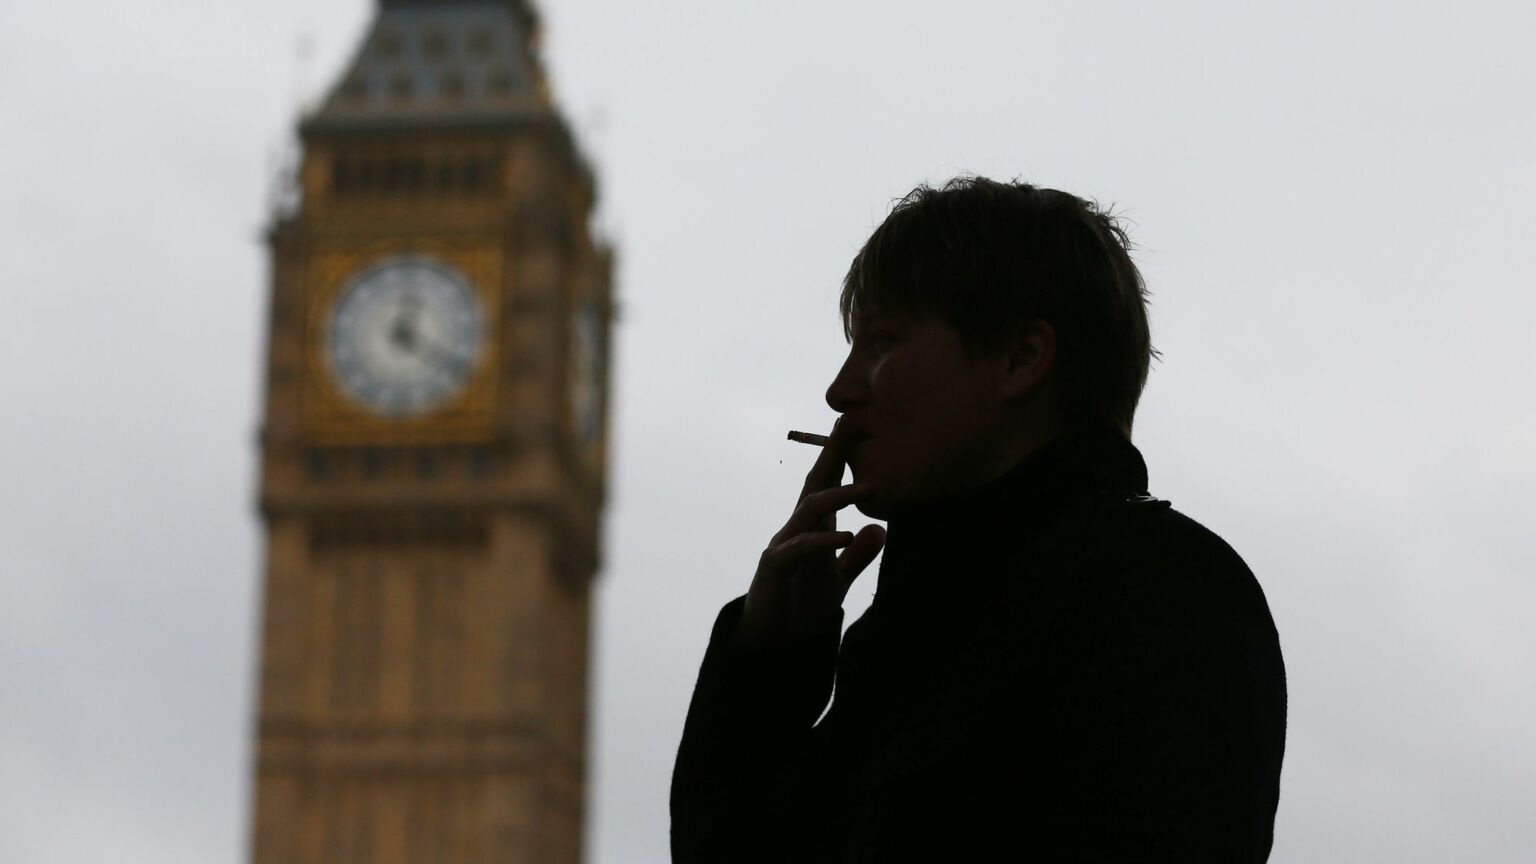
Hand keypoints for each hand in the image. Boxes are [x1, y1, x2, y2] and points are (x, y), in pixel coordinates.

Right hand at [737, 418, 886, 651]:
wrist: (771, 645)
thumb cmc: (800, 610)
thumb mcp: (837, 581)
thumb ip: (855, 557)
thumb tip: (879, 532)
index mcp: (812, 530)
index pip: (826, 486)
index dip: (840, 457)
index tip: (855, 427)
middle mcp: (795, 530)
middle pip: (815, 484)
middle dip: (832, 453)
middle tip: (849, 423)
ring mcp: (783, 546)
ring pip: (809, 509)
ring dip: (838, 495)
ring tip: (869, 487)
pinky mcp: (774, 568)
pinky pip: (800, 548)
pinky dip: (824, 541)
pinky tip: (847, 536)